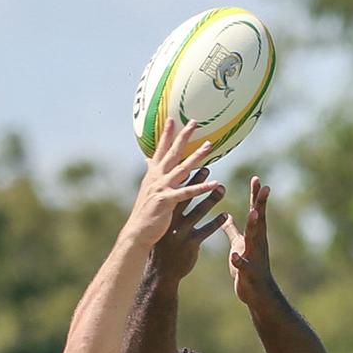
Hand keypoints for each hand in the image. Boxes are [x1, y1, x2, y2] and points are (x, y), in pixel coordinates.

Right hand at [124, 119, 223, 250]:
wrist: (137, 234)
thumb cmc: (145, 214)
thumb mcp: (147, 191)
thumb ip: (151, 174)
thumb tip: (148, 160)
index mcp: (152, 176)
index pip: (160, 151)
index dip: (166, 135)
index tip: (173, 119)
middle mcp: (156, 179)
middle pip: (172, 154)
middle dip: (183, 137)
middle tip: (194, 122)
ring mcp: (162, 190)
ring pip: (182, 169)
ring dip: (196, 157)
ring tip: (209, 146)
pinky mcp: (168, 203)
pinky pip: (188, 193)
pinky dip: (201, 187)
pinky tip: (215, 183)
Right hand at [149, 167, 226, 281]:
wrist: (160, 272)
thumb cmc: (161, 244)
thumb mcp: (158, 225)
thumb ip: (160, 207)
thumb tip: (155, 198)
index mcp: (163, 214)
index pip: (172, 191)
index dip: (182, 175)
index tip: (191, 161)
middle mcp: (170, 220)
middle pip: (185, 196)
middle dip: (196, 181)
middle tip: (208, 167)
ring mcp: (180, 232)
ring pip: (198, 212)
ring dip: (211, 199)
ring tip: (222, 188)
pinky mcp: (190, 244)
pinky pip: (205, 231)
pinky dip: (216, 223)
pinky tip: (225, 215)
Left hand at [221, 175, 273, 304]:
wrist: (257, 294)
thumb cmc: (247, 268)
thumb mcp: (239, 246)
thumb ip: (232, 230)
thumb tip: (227, 216)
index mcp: (254, 236)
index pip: (256, 212)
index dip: (256, 196)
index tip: (257, 179)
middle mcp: (257, 244)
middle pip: (259, 220)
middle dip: (260, 204)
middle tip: (263, 187)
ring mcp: (254, 258)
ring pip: (254, 240)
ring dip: (254, 227)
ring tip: (253, 213)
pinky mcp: (248, 273)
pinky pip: (243, 266)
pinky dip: (239, 261)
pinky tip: (234, 256)